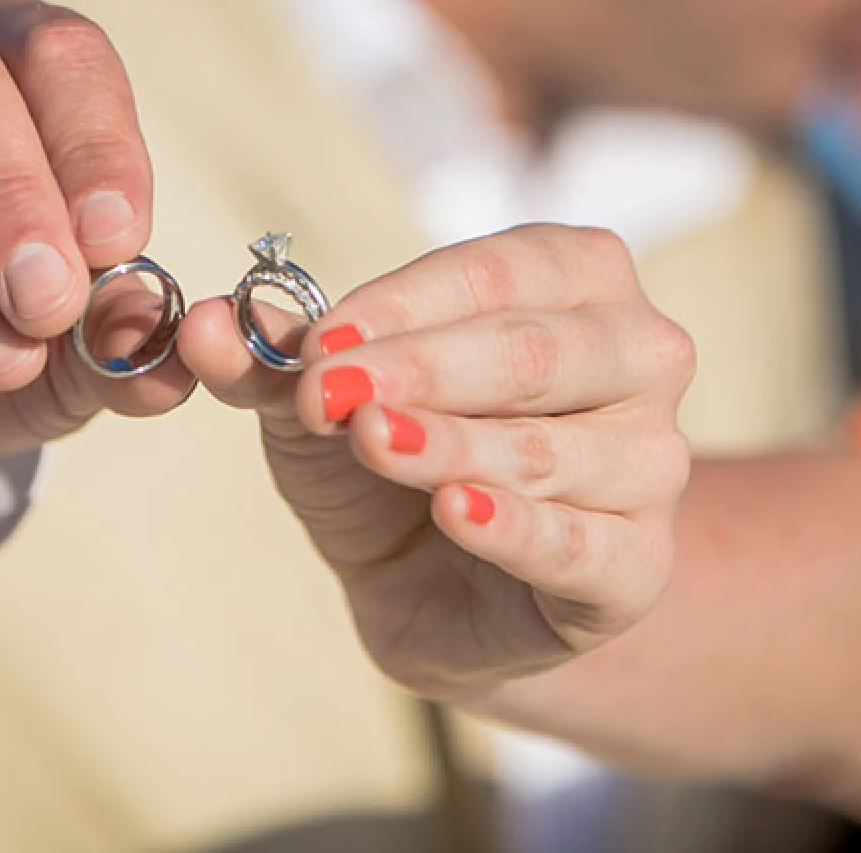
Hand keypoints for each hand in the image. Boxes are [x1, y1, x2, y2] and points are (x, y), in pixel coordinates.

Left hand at [179, 225, 695, 700]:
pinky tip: (458, 511)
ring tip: (373, 440)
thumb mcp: (325, 396)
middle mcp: (640, 355)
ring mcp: (653, 463)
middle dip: (426, 367)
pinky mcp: (638, 566)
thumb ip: (275, 356)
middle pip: (536, 352)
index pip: (502, 271)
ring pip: (552, 450)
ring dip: (452, 443)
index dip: (407, 301)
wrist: (431, 589)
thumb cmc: (397, 454)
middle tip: (330, 389)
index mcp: (582, 278)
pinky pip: (584, 546)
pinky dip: (517, 528)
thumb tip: (206, 322)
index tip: (321, 336)